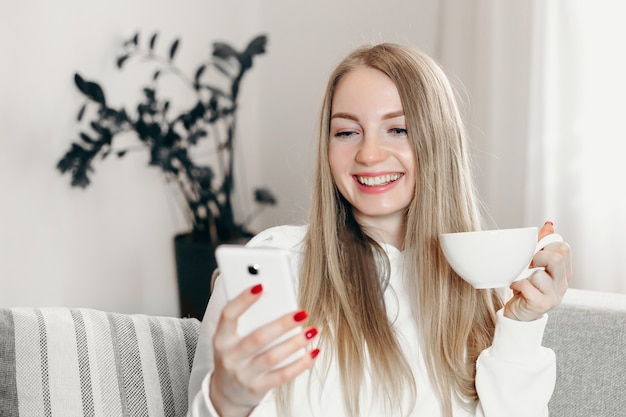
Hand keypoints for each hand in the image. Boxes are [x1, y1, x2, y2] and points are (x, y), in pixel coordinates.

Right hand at [209, 285, 319, 416]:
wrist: (226, 394)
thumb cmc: (235, 356)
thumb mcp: (231, 338)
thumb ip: (248, 320)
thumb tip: (276, 300)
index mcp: (221, 338)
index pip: (228, 315)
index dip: (243, 300)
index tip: (262, 285)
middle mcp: (229, 357)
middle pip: (258, 338)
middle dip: (282, 324)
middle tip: (302, 312)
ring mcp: (243, 375)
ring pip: (272, 357)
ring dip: (295, 342)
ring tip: (312, 330)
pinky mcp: (257, 388)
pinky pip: (282, 375)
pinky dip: (301, 363)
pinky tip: (313, 351)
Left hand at [504, 222, 572, 321]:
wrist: (519, 315)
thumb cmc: (527, 288)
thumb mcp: (535, 266)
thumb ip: (542, 246)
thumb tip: (549, 225)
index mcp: (564, 272)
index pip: (564, 248)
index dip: (546, 247)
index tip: (535, 254)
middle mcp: (563, 284)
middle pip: (556, 258)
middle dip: (537, 257)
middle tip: (528, 265)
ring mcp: (554, 296)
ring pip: (539, 273)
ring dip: (524, 273)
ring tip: (521, 279)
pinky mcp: (541, 304)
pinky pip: (527, 285)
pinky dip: (517, 283)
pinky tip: (515, 287)